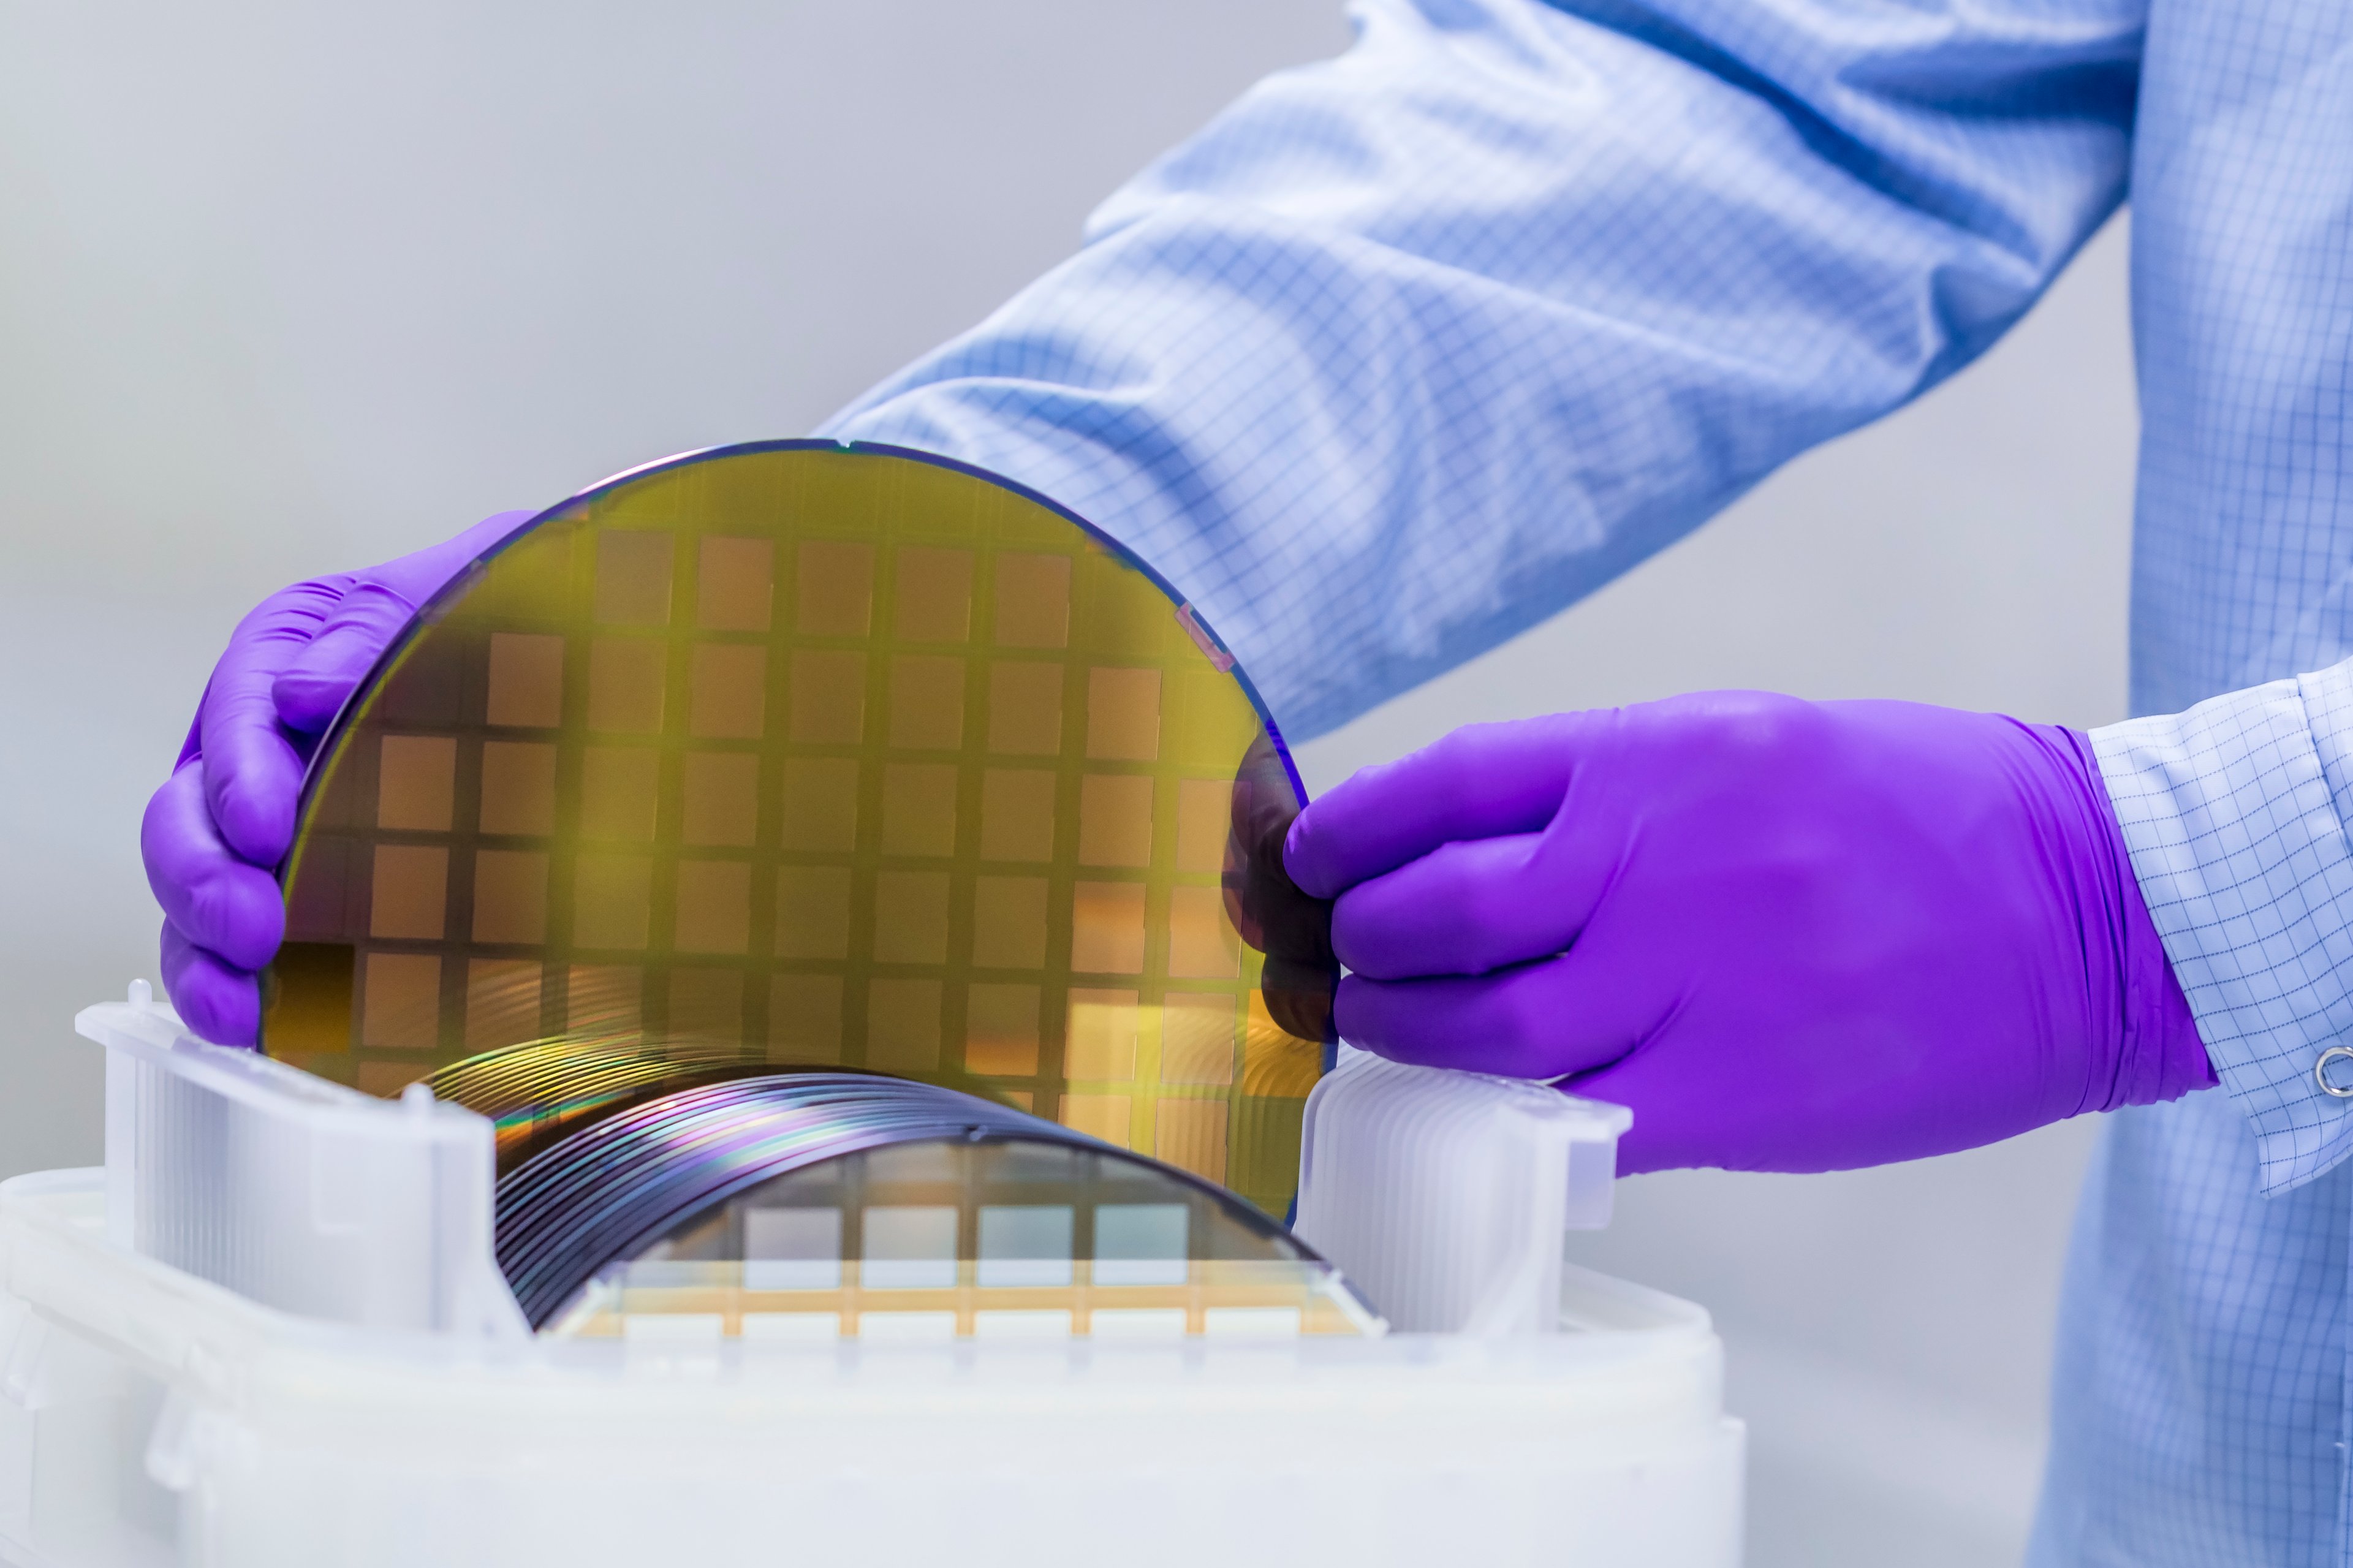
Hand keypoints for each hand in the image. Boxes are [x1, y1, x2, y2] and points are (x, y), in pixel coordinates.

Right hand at [142, 511, 532, 1042]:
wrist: (613, 660)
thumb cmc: (539, 610)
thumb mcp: (485, 577)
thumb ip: (396, 621)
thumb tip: (306, 695)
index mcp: (301, 647)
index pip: (242, 701)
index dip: (241, 770)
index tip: (266, 828)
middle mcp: (273, 738)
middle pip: (193, 805)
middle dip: (203, 872)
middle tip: (252, 927)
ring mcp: (288, 822)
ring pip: (201, 885)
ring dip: (203, 949)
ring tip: (236, 1004)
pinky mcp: (320, 892)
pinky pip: (251, 945)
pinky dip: (241, 988)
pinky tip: (261, 1029)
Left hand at [1282, 691, 2215, 1173]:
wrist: (2092, 903)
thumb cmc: (1920, 812)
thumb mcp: (1750, 743)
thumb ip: (1610, 792)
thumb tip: (1473, 854)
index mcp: (1658, 756)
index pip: (1445, 785)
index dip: (1351, 830)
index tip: (1310, 859)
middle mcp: (1655, 862)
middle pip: (1437, 916)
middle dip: (1359, 944)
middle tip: (1338, 961)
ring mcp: (1691, 984)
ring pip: (1481, 1030)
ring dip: (1404, 1036)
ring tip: (1381, 1031)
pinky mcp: (1737, 1095)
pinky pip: (1571, 1118)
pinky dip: (1507, 1118)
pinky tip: (1483, 1109)